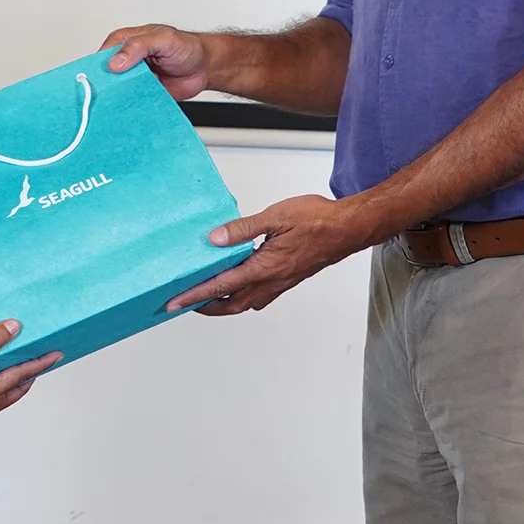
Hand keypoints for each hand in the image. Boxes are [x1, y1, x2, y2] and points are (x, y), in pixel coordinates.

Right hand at [104, 22, 211, 101]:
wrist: (205, 67)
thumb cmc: (186, 47)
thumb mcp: (162, 39)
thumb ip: (139, 46)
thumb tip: (115, 61)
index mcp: (125, 41)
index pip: (102, 55)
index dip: (98, 69)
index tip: (100, 81)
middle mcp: (126, 60)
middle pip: (106, 76)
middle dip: (107, 87)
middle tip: (111, 95)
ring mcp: (134, 77)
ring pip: (117, 91)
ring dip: (119, 98)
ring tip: (123, 103)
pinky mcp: (142, 92)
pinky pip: (130, 101)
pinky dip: (130, 106)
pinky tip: (132, 109)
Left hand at [168, 192, 365, 316]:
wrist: (348, 229)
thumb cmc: (318, 221)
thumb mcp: (275, 217)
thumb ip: (242, 228)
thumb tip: (215, 239)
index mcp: (264, 267)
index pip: (221, 286)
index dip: (194, 295)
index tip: (174, 303)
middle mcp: (271, 281)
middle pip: (230, 304)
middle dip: (205, 307)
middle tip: (183, 303)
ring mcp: (281, 283)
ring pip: (245, 303)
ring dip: (223, 304)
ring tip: (205, 297)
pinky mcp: (288, 279)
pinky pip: (259, 296)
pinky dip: (241, 297)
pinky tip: (237, 285)